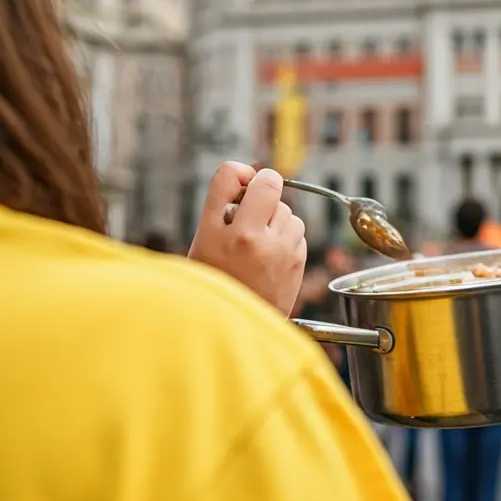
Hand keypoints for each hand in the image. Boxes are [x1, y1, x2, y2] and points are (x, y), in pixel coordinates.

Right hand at [188, 162, 307, 315]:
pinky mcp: (297, 262)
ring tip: (259, 242)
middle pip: (269, 185)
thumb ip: (221, 209)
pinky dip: (288, 238)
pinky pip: (298, 232)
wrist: (234, 328)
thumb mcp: (202, 244)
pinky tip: (271, 256)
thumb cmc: (216, 284)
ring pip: (288, 211)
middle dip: (264, 193)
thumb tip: (250, 176)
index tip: (243, 181)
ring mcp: (277, 250)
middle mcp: (248, 237)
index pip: (228, 175)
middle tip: (252, 212)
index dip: (240, 172)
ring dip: (277, 219)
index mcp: (214, 232)